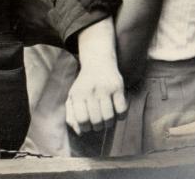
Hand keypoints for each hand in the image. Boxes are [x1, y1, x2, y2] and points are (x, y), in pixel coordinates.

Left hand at [66, 18, 127, 133]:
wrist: (98, 62)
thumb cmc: (84, 84)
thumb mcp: (73, 96)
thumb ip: (72, 115)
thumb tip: (79, 132)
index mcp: (77, 94)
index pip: (82, 119)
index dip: (85, 128)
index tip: (88, 126)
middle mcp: (90, 91)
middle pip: (96, 120)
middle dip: (98, 127)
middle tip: (98, 124)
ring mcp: (105, 89)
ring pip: (109, 117)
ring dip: (108, 123)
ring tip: (106, 120)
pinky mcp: (118, 87)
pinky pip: (122, 110)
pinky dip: (120, 116)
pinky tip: (116, 112)